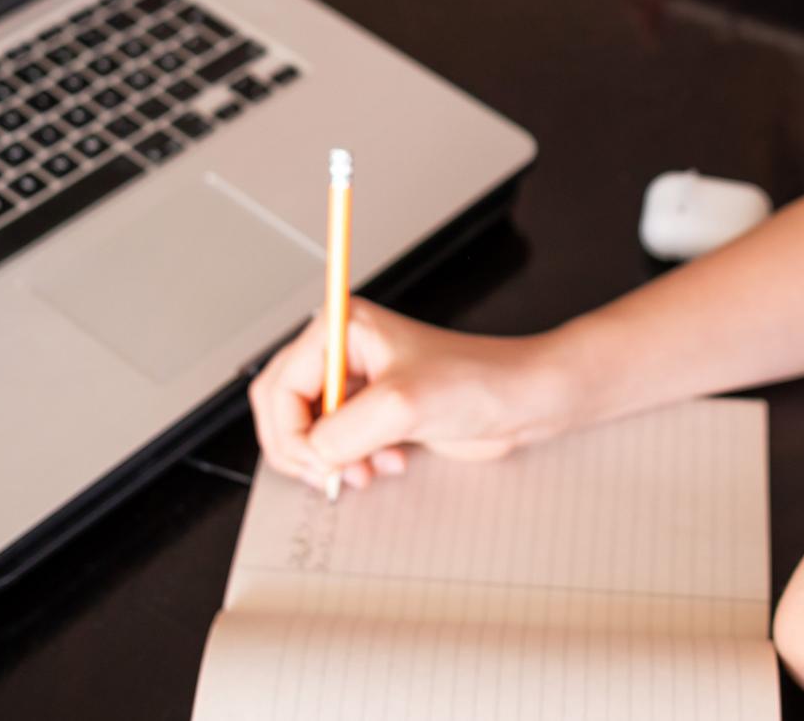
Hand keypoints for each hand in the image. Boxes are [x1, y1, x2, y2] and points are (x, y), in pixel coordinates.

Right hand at [249, 298, 572, 493]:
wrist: (523, 401)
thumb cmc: (479, 381)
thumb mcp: (402, 407)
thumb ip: (343, 431)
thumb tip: (311, 454)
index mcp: (343, 329)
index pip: (281, 386)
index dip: (290, 432)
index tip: (317, 463)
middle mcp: (344, 352)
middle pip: (285, 408)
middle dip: (304, 449)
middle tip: (330, 474)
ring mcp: (360, 383)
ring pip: (310, 432)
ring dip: (333, 460)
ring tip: (366, 470)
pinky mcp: (377, 412)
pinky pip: (339, 445)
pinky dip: (355, 462)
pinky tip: (388, 463)